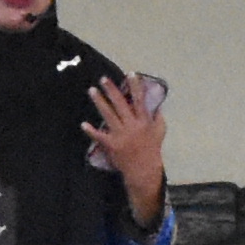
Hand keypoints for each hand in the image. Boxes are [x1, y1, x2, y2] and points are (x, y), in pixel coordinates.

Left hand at [83, 74, 168, 213]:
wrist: (143, 170)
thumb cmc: (152, 149)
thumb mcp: (160, 132)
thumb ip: (158, 117)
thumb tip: (157, 104)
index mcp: (144, 121)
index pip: (139, 100)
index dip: (135, 86)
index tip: (130, 74)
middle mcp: (132, 126)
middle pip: (120, 104)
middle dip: (112, 90)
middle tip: (103, 79)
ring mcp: (120, 135)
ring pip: (108, 115)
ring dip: (99, 102)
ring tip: (92, 91)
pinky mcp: (111, 145)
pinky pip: (99, 136)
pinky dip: (91, 131)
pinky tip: (84, 124)